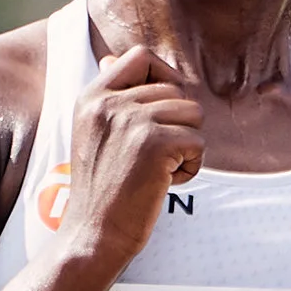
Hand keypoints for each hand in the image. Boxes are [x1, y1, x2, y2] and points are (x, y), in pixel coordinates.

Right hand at [61, 43, 204, 269]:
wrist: (93, 233)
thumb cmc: (99, 190)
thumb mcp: (91, 132)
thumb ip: (108, 97)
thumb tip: (113, 60)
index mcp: (93, 96)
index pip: (140, 57)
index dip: (164, 77)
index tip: (165, 111)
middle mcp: (110, 102)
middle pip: (175, 90)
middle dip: (177, 124)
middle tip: (155, 158)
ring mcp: (132, 120)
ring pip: (193, 114)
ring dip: (186, 146)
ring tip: (159, 170)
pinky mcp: (154, 144)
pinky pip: (198, 143)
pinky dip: (190, 168)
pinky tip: (165, 184)